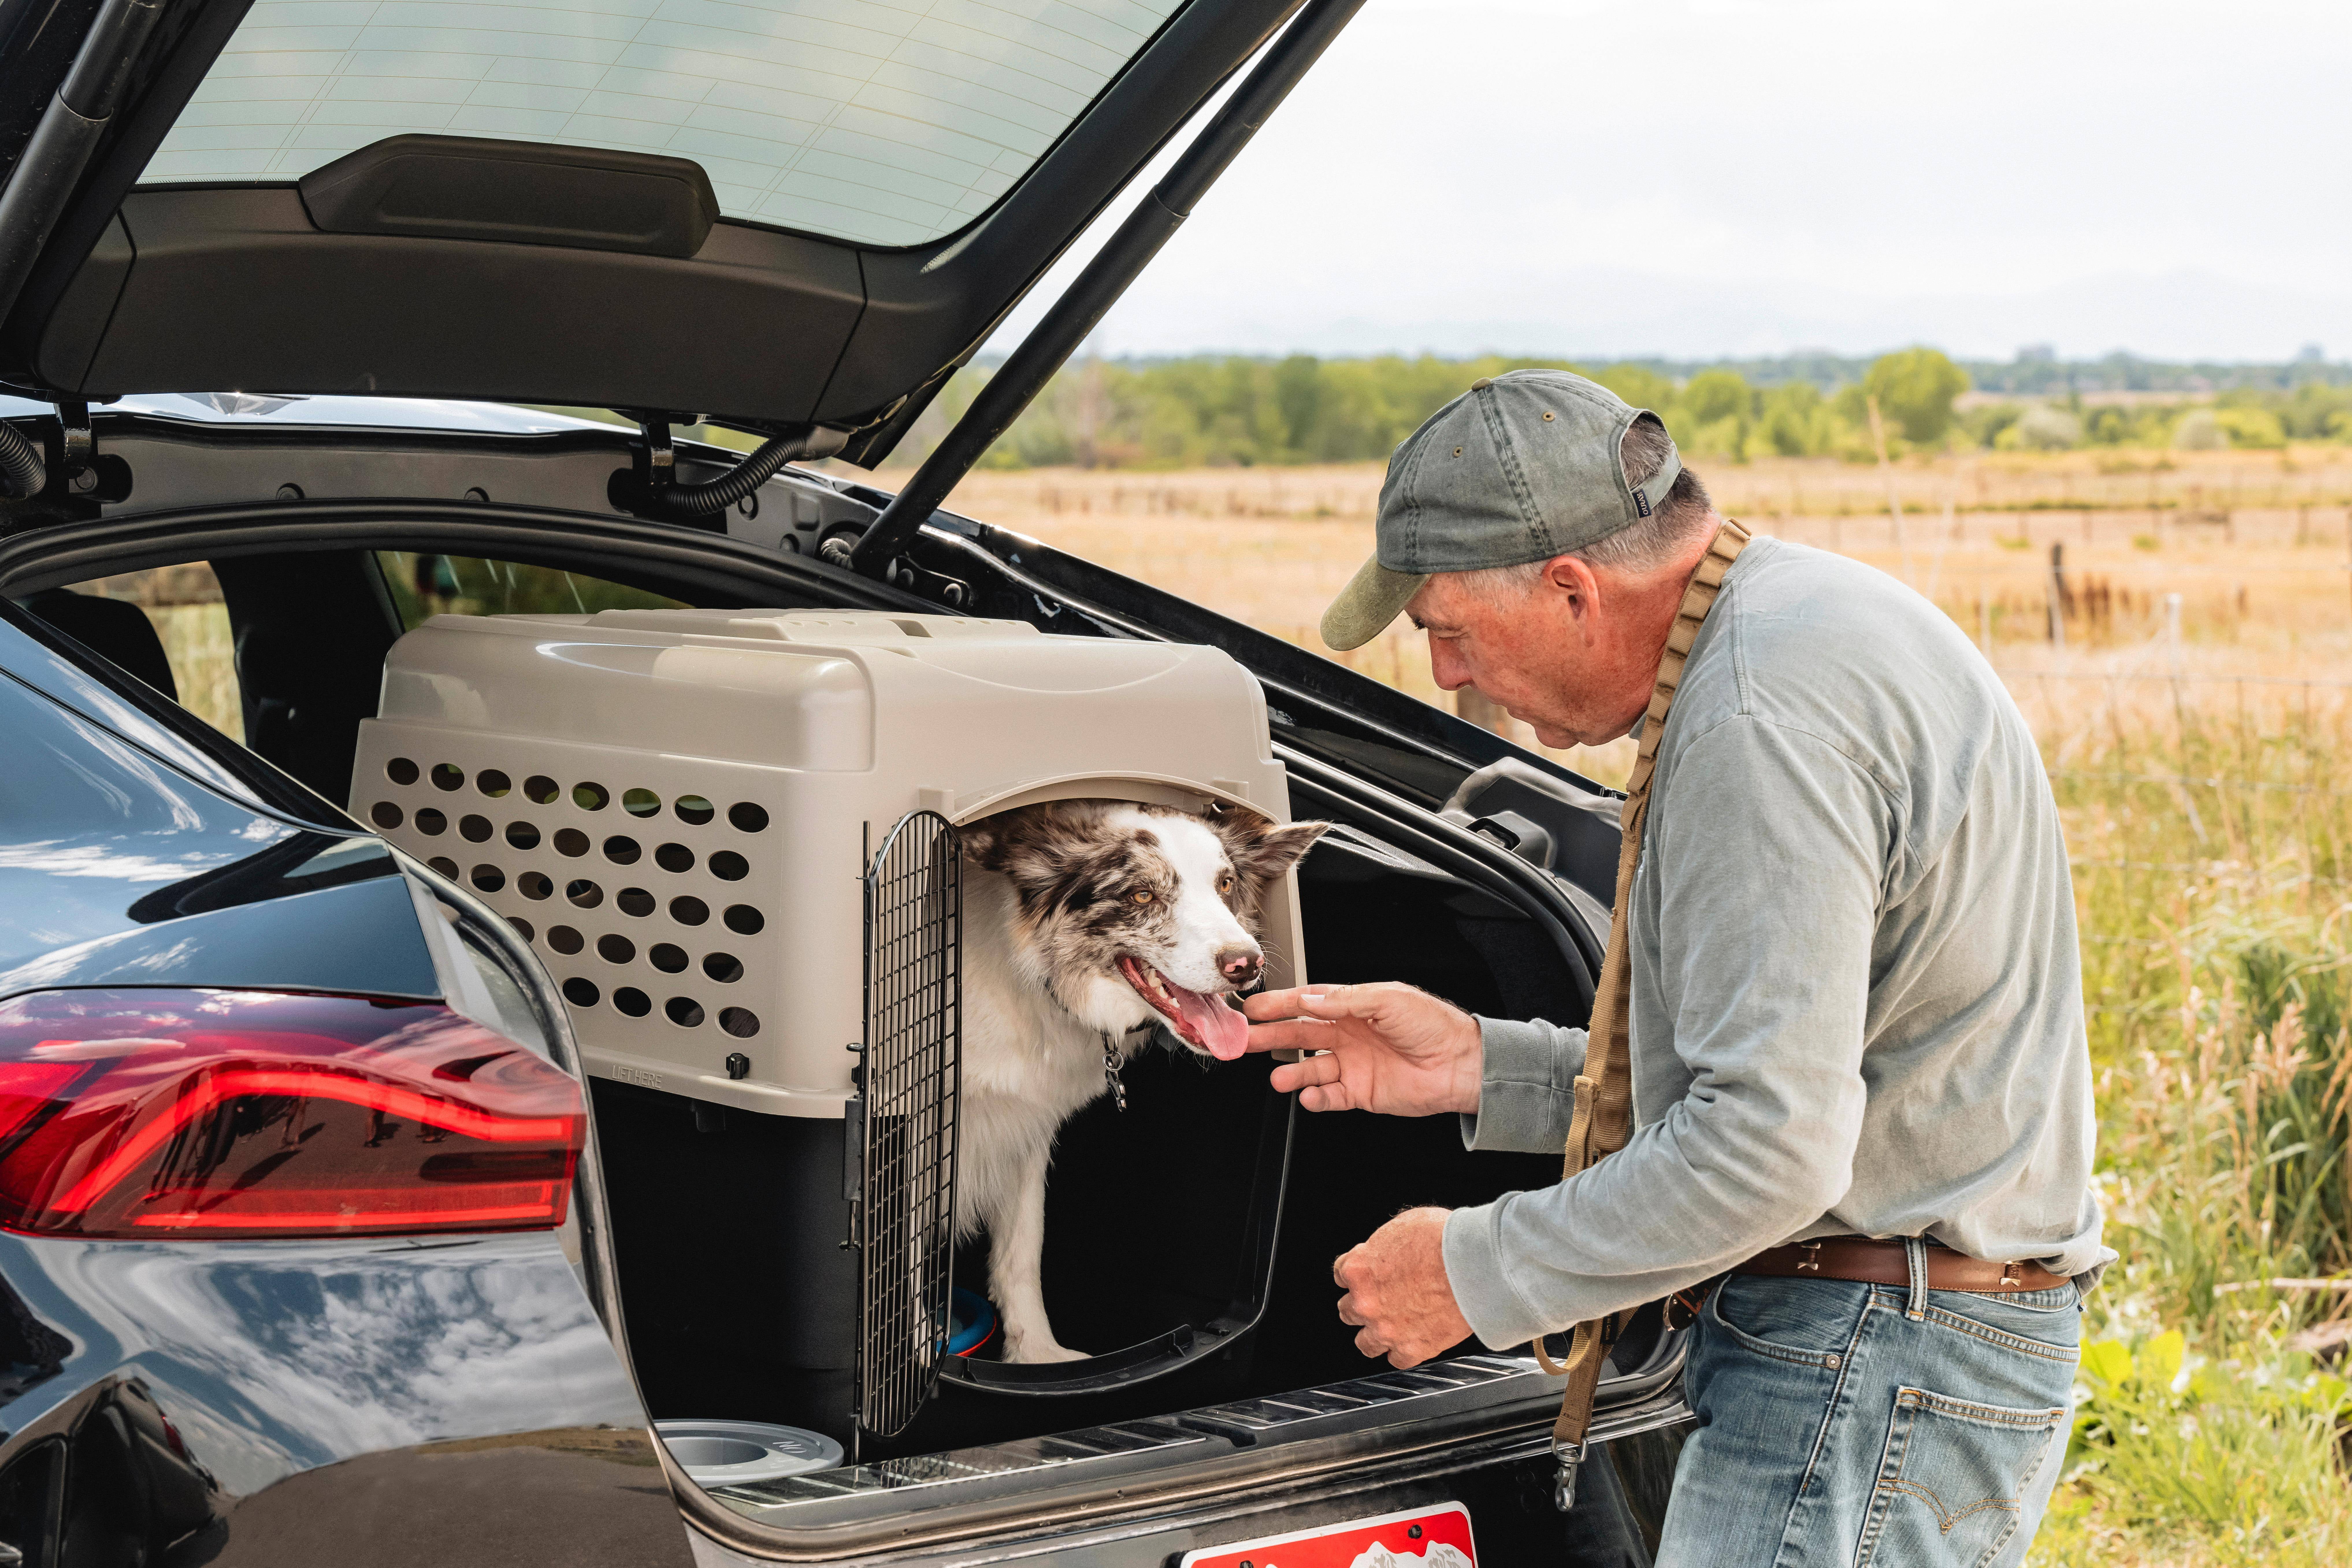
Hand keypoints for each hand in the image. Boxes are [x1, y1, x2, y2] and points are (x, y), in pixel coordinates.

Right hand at [1241, 982, 1480, 1115]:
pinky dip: (1317, 1098)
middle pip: (1301, 1035)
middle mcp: (1349, 1035)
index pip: (1309, 1003)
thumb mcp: (1390, 999)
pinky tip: (1309, 1096)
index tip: (1254, 1007)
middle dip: (1272, 1037)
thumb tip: (1311, 998)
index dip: (1280, 1004)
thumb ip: (1347, 999)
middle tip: (1246, 1040)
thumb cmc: (1434, 1026)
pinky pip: (1331, 1096)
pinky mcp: (1362, 1092)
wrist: (1461, 1065)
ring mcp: (1354, 1064)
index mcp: (1355, 1007)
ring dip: (1292, 1074)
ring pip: (1311, 1069)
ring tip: (1278, 1078)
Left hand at [1334, 1207, 1472, 1367]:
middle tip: (1382, 1300)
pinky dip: (1404, 1351)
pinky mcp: (1412, 1349)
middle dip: (1363, 1303)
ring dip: (1375, 1334)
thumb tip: (1388, 1250)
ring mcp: (1386, 1329)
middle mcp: (1365, 1302)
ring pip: (1365, 1343)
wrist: (1473, 1263)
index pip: (1342, 1274)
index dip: (1360, 1274)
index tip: (1371, 1275)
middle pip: (1347, 1310)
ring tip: (1392, 1326)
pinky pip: (1396, 1360)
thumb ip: (1386, 1246)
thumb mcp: (1403, 1225)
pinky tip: (1414, 1339)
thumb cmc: (1443, 1239)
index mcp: (1359, 1269)